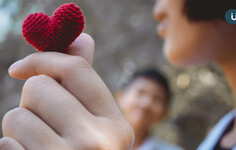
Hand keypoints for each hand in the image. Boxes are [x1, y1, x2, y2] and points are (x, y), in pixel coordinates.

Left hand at [0, 33, 133, 149]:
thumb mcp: (94, 120)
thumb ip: (85, 80)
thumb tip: (82, 37)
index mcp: (115, 124)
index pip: (75, 70)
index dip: (45, 59)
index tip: (20, 67)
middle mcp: (97, 141)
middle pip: (39, 88)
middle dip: (34, 102)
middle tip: (47, 123)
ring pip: (17, 115)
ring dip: (21, 128)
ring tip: (42, 146)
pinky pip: (6, 141)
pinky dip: (13, 147)